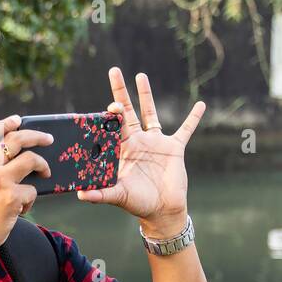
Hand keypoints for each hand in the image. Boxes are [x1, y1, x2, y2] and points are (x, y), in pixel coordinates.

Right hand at [0, 116, 51, 255]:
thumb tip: (9, 151)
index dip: (5, 122)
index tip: (18, 121)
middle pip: (16, 139)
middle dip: (37, 136)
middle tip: (48, 139)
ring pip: (31, 160)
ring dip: (43, 166)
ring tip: (46, 173)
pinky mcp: (11, 197)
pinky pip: (32, 190)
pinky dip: (30, 200)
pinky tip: (21, 210)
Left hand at [76, 67, 203, 235]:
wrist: (161, 211)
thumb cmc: (137, 203)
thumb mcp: (118, 197)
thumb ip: (101, 194)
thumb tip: (81, 195)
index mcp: (121, 150)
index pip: (112, 127)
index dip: (109, 116)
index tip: (110, 107)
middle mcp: (136, 142)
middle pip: (127, 112)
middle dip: (120, 92)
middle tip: (114, 71)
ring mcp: (155, 143)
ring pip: (150, 113)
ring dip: (146, 94)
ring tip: (140, 75)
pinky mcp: (174, 148)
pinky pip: (186, 130)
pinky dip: (193, 118)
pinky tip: (200, 105)